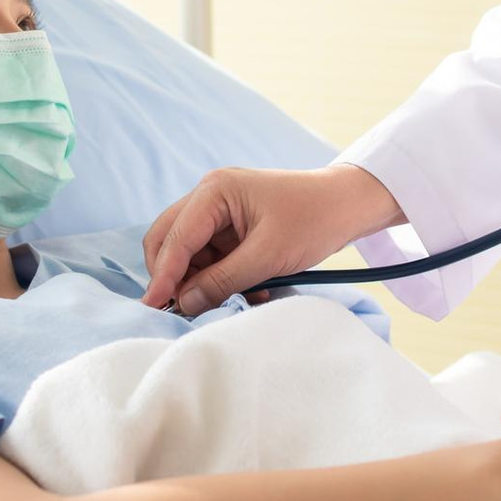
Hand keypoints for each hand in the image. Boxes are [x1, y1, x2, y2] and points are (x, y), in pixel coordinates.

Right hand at [141, 164, 401, 315]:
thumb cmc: (314, 220)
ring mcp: (219, 212)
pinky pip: (211, 258)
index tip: (152, 306)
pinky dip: (220, 279)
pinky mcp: (232, 229)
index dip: (163, 274)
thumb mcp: (269, 256)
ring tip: (231, 302)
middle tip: (181, 310)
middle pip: (169, 240)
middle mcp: (210, 197)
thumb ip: (224, 280)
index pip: (176, 236)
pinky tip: (249, 293)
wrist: (348, 206)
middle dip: (173, 276)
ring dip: (201, 281)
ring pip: (189, 254)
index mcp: (215, 191)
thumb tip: (185, 304)